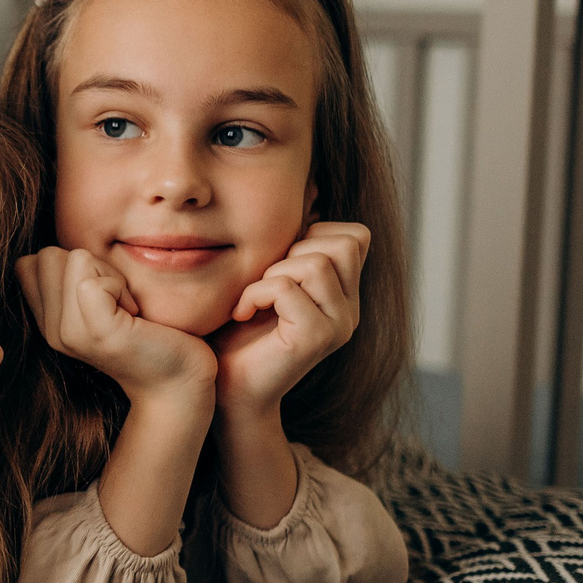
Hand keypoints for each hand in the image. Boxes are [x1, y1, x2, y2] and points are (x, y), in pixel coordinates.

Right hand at [17, 246, 213, 400]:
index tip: (102, 295)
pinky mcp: (96, 332)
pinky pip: (92, 279)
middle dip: (90, 266)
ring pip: (72, 259)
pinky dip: (120, 287)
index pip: (29, 263)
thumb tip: (65, 252)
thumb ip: (74, 280)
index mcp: (49, 322)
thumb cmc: (150, 335)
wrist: (178, 383)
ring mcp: (69, 333)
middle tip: (117, 302)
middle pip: (47, 255)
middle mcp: (51, 330)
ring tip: (127, 310)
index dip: (69, 265)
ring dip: (109, 275)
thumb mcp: (102, 302)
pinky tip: (135, 315)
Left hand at [210, 223, 368, 414]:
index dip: (313, 234)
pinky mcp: (317, 339)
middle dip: (295, 250)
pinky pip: (288, 288)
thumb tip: (307, 191)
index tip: (278, 265)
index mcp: (343, 293)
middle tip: (266, 281)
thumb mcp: (266, 279)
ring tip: (253, 298)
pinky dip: (256, 293)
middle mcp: (350, 309)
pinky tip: (243, 313)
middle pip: (345, 242)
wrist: (227, 390)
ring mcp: (339, 325)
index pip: (355, 235)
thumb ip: (288, 248)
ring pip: (318, 262)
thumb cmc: (236, 333)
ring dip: (273, 273)